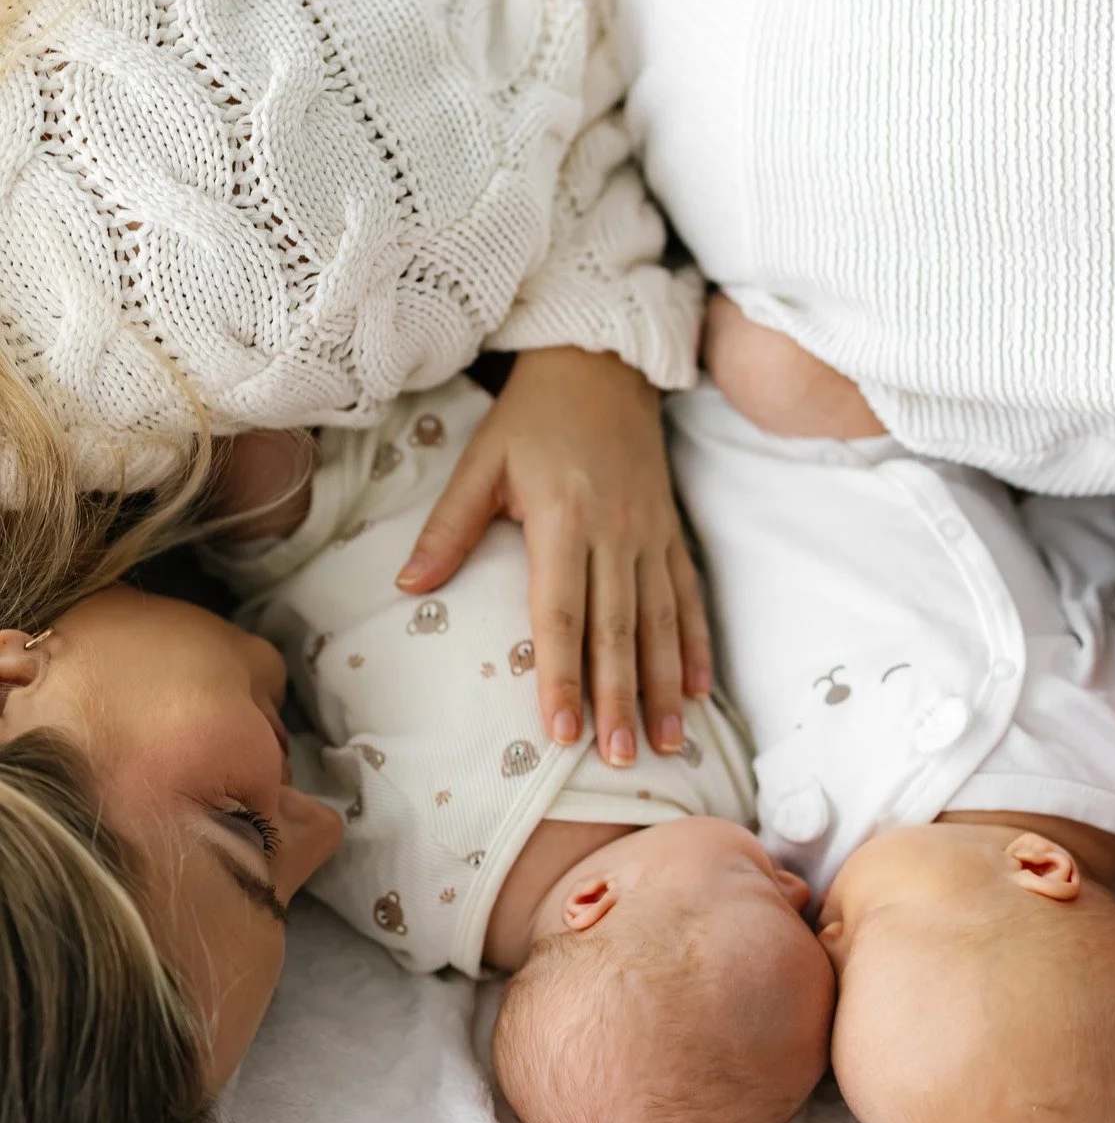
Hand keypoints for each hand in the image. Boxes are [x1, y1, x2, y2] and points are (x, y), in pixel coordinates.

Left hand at [396, 348, 711, 764]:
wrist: (601, 363)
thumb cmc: (532, 416)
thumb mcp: (481, 461)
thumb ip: (449, 527)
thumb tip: (408, 588)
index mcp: (564, 518)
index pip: (561, 613)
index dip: (562, 676)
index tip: (560, 732)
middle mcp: (616, 532)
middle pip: (617, 630)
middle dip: (617, 699)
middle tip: (617, 759)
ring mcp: (651, 534)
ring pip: (661, 621)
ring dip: (662, 686)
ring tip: (665, 743)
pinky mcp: (671, 530)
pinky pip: (688, 596)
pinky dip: (696, 645)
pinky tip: (698, 691)